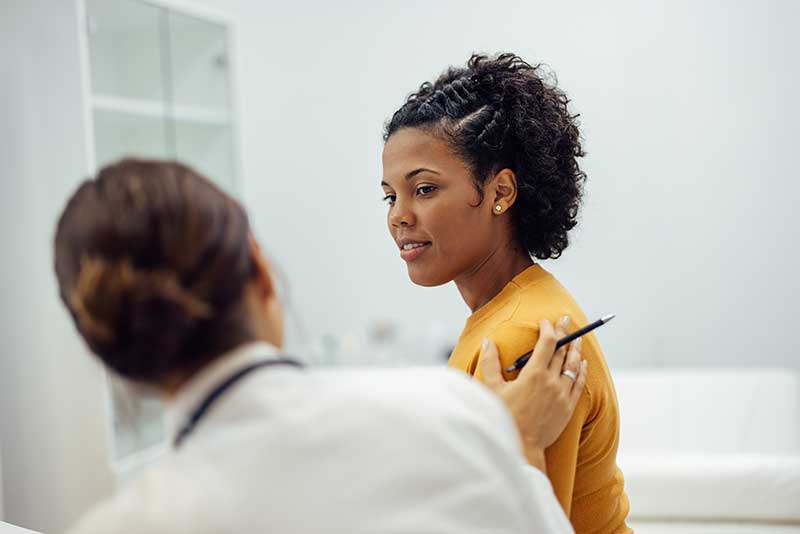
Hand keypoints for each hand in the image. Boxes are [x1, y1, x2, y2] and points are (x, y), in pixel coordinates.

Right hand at [478, 317, 586, 471]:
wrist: (522, 447)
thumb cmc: (503, 417)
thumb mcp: (492, 388)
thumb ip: (490, 362)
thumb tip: (488, 342)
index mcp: (534, 374)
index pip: (547, 343)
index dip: (548, 329)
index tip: (545, 322)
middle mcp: (551, 381)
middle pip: (562, 351)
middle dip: (564, 334)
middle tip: (565, 321)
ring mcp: (562, 394)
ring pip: (573, 366)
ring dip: (576, 349)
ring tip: (578, 338)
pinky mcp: (568, 407)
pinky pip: (578, 384)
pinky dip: (581, 371)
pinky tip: (582, 363)